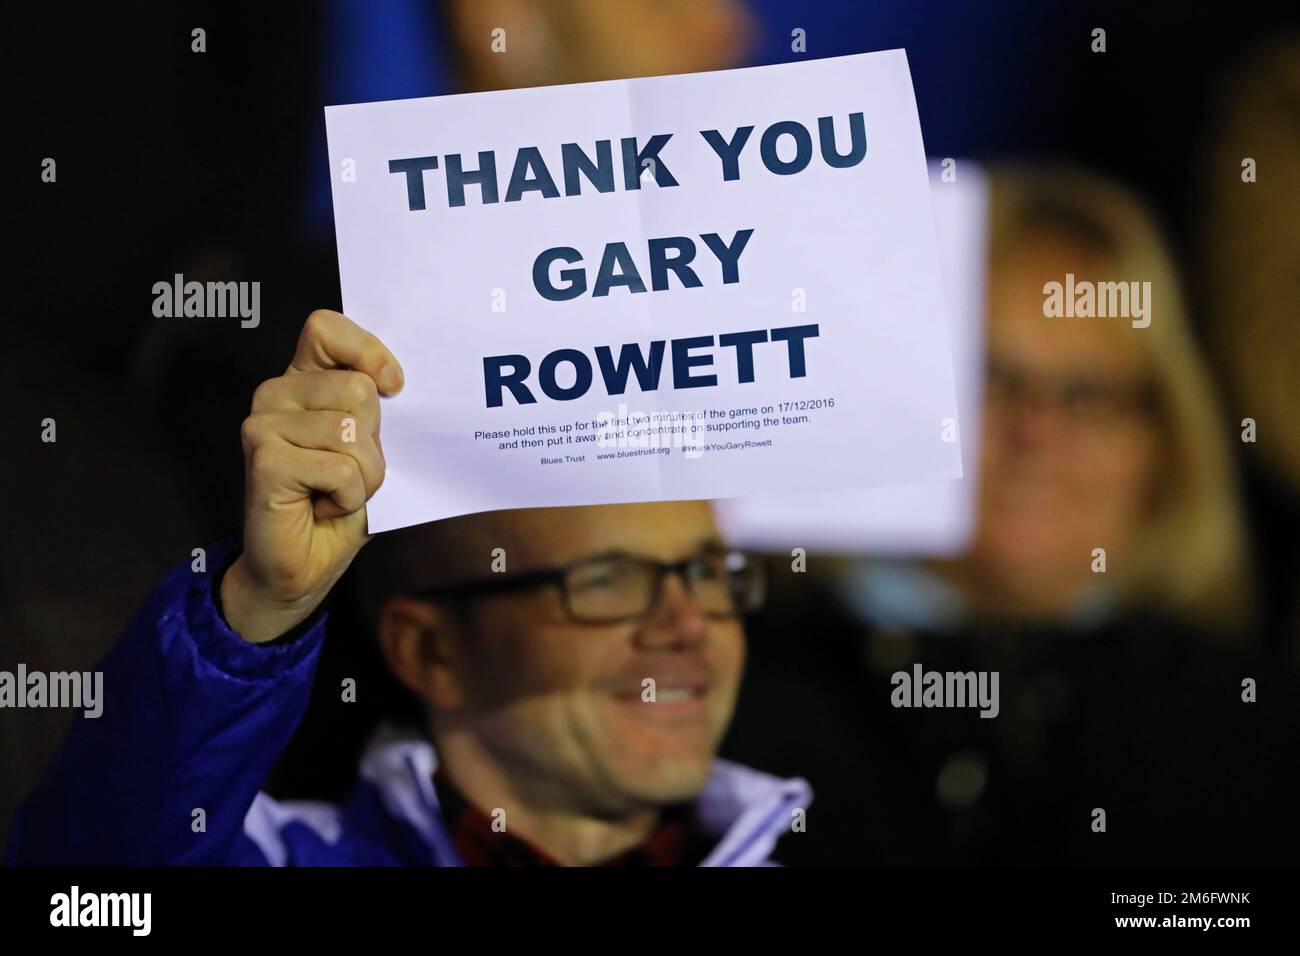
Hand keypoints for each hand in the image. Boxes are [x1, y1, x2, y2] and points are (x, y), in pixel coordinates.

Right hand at [220, 310, 403, 642]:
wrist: (303, 568)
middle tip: (350, 473)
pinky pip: (341, 468)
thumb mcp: (370, 448)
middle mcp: (275, 394)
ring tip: (337, 492)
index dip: (368, 351)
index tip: (394, 386)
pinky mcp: (264, 459)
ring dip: (365, 476)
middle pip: (357, 389)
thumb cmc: (339, 505)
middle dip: (375, 442)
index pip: (326, 328)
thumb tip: (402, 383)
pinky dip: (350, 497)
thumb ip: (378, 409)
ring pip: (352, 431)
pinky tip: (324, 506)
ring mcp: (263, 424)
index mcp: (302, 381)